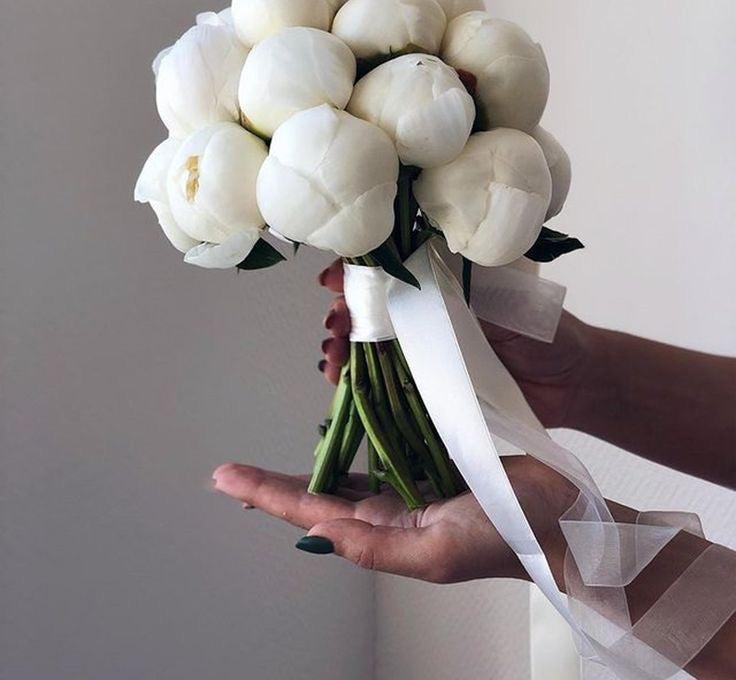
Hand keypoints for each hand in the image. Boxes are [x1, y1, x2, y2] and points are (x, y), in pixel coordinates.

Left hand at [212, 457, 574, 585]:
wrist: (560, 518)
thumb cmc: (503, 539)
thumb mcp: (436, 552)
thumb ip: (376, 546)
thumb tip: (318, 531)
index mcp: (385, 532)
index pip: (312, 513)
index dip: (268, 494)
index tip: (225, 478)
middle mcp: (390, 510)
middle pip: (318, 495)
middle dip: (274, 486)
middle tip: (230, 472)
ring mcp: (411, 484)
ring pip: (346, 472)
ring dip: (308, 464)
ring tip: (269, 462)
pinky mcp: (434, 458)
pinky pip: (384, 447)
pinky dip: (356, 438)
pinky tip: (341, 429)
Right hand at [318, 259, 602, 429]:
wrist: (572, 383)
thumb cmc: (544, 329)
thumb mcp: (501, 298)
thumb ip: (460, 288)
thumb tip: (413, 270)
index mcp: (445, 279)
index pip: (390, 267)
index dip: (359, 272)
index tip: (334, 279)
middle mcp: (430, 310)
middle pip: (373, 305)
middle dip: (344, 312)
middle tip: (333, 324)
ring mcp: (427, 347)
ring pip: (372, 342)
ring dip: (343, 346)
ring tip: (330, 356)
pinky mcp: (430, 383)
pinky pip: (387, 379)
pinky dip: (358, 379)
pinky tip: (338, 380)